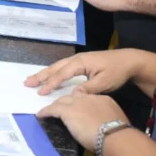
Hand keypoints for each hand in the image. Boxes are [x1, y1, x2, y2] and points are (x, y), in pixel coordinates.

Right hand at [25, 49, 142, 95]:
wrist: (128, 60)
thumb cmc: (116, 71)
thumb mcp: (104, 82)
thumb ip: (87, 88)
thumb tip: (73, 95)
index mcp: (80, 63)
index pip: (62, 74)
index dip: (51, 84)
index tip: (41, 92)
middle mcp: (76, 59)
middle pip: (55, 68)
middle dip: (41, 76)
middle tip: (27, 83)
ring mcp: (78, 60)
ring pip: (57, 66)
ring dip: (44, 73)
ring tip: (32, 79)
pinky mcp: (81, 63)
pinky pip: (62, 67)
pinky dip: (53, 72)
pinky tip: (48, 76)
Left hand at [37, 94, 129, 151]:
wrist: (114, 136)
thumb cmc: (117, 134)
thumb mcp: (115, 121)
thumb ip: (106, 119)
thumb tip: (103, 125)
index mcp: (102, 99)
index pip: (87, 98)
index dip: (81, 103)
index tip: (78, 109)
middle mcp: (88, 98)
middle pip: (73, 97)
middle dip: (67, 102)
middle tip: (62, 109)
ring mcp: (76, 103)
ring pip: (62, 101)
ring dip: (56, 106)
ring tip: (50, 110)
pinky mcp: (66, 111)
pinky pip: (52, 109)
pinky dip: (46, 112)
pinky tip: (41, 115)